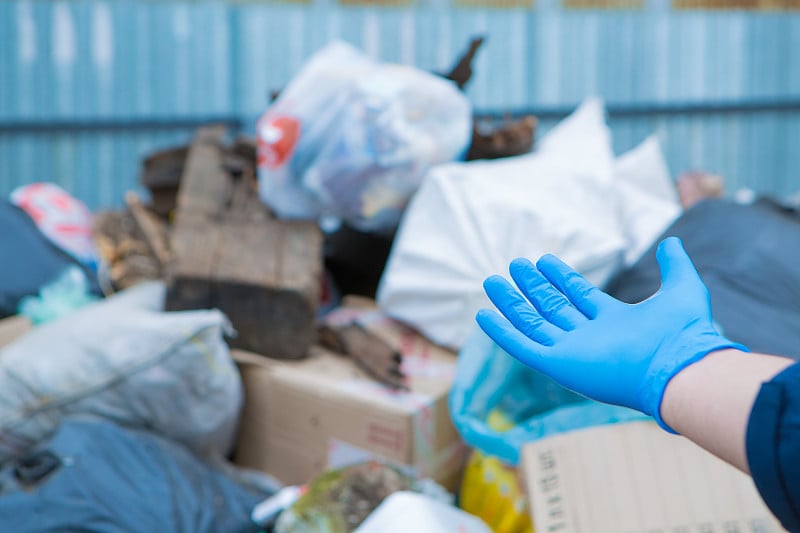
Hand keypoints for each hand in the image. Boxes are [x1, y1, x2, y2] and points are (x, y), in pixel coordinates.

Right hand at [476, 237, 746, 430]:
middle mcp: (590, 339)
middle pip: (552, 308)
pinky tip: (484, 315)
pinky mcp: (559, 365)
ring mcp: (573, 353)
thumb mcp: (682, 288)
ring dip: (511, 304)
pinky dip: (502, 332)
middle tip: (514, 264)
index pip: (579, 296)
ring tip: (492, 281)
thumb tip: (672, 243)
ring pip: (533, 324)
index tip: (543, 260)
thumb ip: (674, 265)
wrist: (679, 368)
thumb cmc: (685, 333)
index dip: (560, 277)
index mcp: (615, 323)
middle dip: (532, 287)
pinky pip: (523, 346)